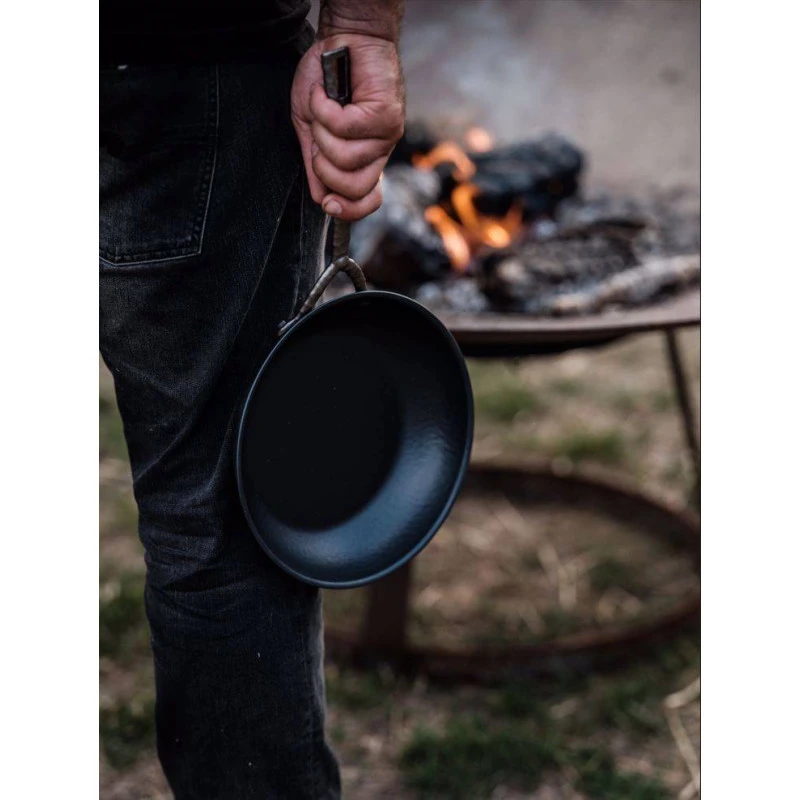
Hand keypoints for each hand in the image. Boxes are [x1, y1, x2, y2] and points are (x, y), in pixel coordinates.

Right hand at [291, 33, 404, 220]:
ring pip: (346, 159)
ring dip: (322, 131)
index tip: (328, 203)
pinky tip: (326, 94)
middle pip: (354, 187)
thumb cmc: (326, 81)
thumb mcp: (312, 129)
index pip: (366, 200)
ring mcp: (387, 135)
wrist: (342, 40)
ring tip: (324, 106)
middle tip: (318, 136)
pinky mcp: (386, 115)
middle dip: (323, 167)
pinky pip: (345, 129)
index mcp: (365, 160)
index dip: (348, 210)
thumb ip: (315, 164)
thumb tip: (321, 199)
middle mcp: (380, 151)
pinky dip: (324, 109)